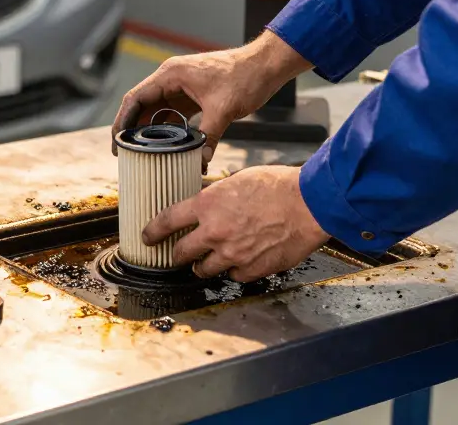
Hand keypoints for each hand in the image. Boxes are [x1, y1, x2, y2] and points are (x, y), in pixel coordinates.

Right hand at [111, 32, 309, 164]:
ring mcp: (182, 87)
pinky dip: (169, 130)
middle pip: (142, 106)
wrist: (265, 66)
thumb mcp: (224, 109)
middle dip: (132, 129)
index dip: (122, 120)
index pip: (135, 98)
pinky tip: (169, 147)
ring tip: (143, 154)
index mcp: (171, 75)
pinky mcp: (192, 95)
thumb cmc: (245, 76)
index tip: (116, 142)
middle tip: (126, 154)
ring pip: (157, 112)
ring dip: (150, 131)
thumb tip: (200, 162)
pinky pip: (174, 114)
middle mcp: (171, 79)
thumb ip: (208, 136)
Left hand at [142, 165, 328, 281]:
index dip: (152, 231)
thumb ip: (215, 196)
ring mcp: (233, 254)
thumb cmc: (279, 186)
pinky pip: (234, 276)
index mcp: (208, 206)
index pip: (166, 222)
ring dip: (205, 265)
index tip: (148, 236)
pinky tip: (242, 259)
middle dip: (177, 254)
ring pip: (204, 270)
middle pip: (181, 253)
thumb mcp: (238, 180)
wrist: (309, 204)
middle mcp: (215, 233)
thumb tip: (203, 202)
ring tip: (212, 258)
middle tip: (179, 253)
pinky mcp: (252, 268)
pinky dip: (235, 270)